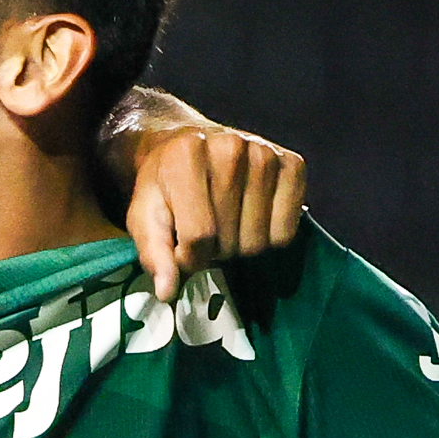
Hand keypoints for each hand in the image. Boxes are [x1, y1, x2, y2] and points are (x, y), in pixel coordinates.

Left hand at [124, 123, 306, 303]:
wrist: (192, 146)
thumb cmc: (166, 185)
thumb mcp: (145, 216)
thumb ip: (154, 253)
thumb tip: (167, 292)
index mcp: (187, 155)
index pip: (199, 236)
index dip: (188, 257)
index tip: (180, 248)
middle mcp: (231, 147)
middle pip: (229, 241)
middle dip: (212, 249)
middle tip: (204, 230)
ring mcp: (266, 154)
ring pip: (258, 242)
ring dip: (238, 245)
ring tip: (225, 223)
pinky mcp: (293, 164)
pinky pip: (285, 233)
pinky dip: (267, 236)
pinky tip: (251, 217)